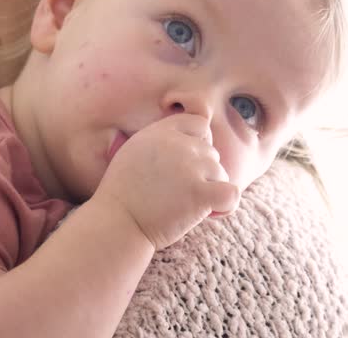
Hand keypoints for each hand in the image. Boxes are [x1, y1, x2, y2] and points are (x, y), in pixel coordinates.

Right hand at [93, 114, 240, 250]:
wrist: (116, 223)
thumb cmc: (123, 194)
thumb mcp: (134, 152)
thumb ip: (161, 141)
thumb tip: (188, 139)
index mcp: (161, 132)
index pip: (200, 124)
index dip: (200, 142)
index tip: (188, 163)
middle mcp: (178, 144)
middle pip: (211, 152)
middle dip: (202, 172)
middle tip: (179, 193)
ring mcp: (191, 167)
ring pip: (221, 174)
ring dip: (209, 190)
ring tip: (184, 206)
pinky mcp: (200, 194)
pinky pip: (232, 195)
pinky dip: (225, 206)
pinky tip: (211, 213)